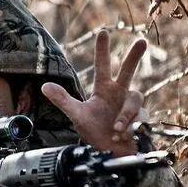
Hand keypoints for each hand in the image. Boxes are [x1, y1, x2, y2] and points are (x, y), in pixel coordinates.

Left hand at [42, 30, 146, 156]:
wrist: (111, 155)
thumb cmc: (95, 133)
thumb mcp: (77, 116)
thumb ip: (63, 100)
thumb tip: (44, 86)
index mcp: (104, 89)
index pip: (103, 65)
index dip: (102, 49)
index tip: (103, 31)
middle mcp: (119, 93)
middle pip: (128, 70)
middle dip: (135, 56)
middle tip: (142, 40)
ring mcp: (132, 106)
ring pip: (135, 99)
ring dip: (124, 115)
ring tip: (114, 130)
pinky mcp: (143, 118)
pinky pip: (140, 117)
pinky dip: (130, 128)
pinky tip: (123, 137)